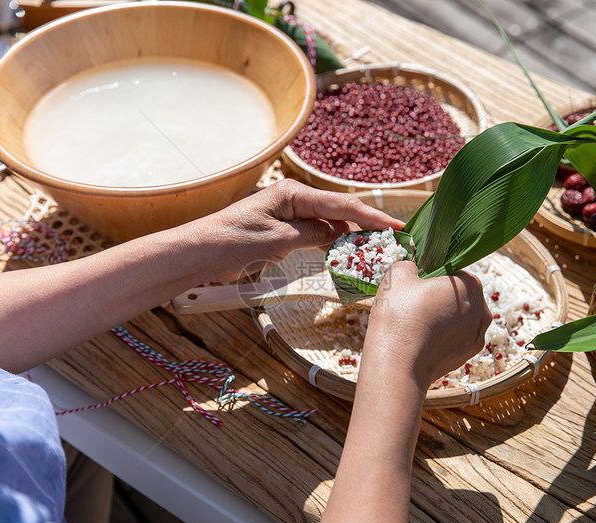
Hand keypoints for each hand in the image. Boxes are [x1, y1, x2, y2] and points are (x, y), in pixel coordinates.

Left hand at [189, 179, 404, 282]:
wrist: (199, 252)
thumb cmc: (230, 241)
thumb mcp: (277, 240)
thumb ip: (311, 235)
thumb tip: (338, 235)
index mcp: (292, 193)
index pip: (341, 205)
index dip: (371, 217)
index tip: (396, 226)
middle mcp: (293, 198)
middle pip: (339, 211)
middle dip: (365, 226)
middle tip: (392, 242)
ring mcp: (288, 213)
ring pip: (328, 224)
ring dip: (348, 238)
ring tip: (372, 252)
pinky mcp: (281, 229)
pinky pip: (314, 233)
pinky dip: (330, 244)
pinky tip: (342, 255)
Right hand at [362, 261, 490, 390]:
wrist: (398, 365)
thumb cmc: (399, 316)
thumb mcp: (398, 275)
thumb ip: (410, 265)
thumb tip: (414, 270)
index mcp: (471, 285)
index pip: (453, 272)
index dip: (432, 276)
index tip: (416, 286)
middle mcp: (482, 310)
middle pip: (458, 296)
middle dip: (438, 298)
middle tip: (413, 305)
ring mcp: (477, 336)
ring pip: (457, 318)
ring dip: (441, 318)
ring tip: (415, 325)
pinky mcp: (467, 356)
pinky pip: (454, 338)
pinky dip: (441, 337)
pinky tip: (421, 341)